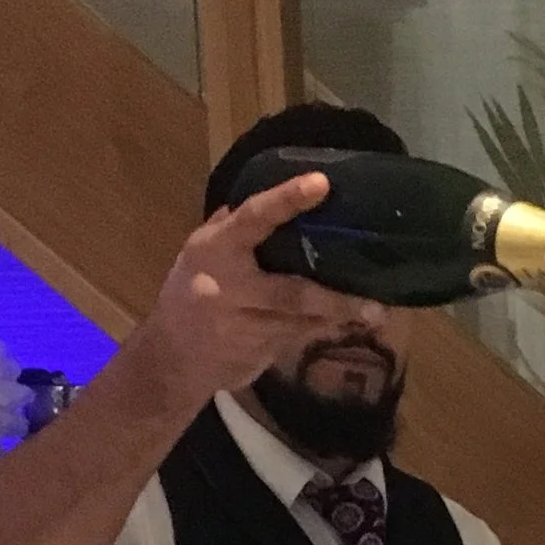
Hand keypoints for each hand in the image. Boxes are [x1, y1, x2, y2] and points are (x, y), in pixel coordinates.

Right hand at [117, 172, 357, 409]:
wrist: (169, 360)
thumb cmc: (188, 295)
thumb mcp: (198, 254)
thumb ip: (230, 228)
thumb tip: (266, 192)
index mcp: (214, 249)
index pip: (252, 217)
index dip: (286, 199)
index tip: (322, 184)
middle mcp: (228, 286)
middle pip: (291, 291)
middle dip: (333, 297)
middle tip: (374, 297)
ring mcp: (243, 324)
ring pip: (301, 319)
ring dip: (339, 316)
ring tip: (375, 312)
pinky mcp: (256, 351)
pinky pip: (298, 336)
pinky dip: (323, 329)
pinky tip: (348, 325)